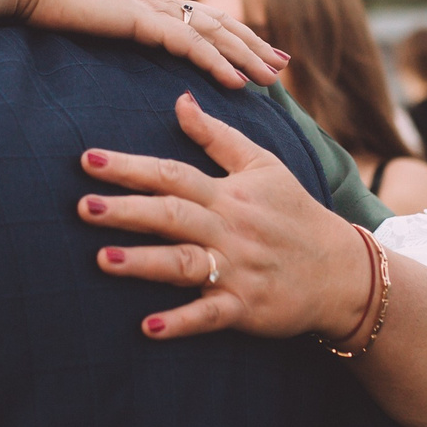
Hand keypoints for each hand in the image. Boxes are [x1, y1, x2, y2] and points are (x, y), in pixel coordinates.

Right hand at [20, 0, 286, 90]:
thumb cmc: (42, 3)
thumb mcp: (81, 20)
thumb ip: (100, 29)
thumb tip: (103, 42)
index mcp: (144, 2)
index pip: (200, 18)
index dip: (231, 34)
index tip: (254, 52)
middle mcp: (154, 1)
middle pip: (218, 22)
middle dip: (253, 44)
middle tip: (283, 64)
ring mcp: (149, 8)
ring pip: (213, 32)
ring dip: (247, 55)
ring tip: (273, 76)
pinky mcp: (138, 20)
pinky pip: (188, 44)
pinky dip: (217, 63)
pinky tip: (237, 82)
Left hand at [79, 92, 366, 340]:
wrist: (343, 272)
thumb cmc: (296, 214)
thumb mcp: (263, 166)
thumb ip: (217, 136)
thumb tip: (180, 100)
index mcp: (229, 193)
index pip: (172, 173)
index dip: (129, 166)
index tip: (86, 160)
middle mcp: (229, 228)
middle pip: (172, 214)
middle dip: (127, 210)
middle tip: (83, 206)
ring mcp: (237, 269)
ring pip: (184, 262)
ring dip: (143, 262)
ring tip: (102, 259)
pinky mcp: (245, 307)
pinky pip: (209, 315)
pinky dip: (180, 322)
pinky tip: (148, 327)